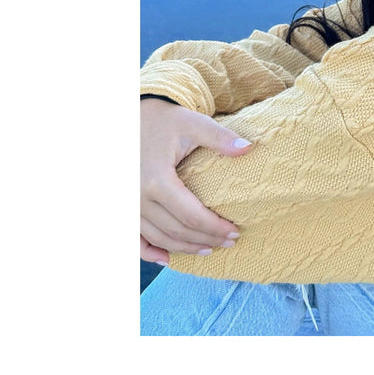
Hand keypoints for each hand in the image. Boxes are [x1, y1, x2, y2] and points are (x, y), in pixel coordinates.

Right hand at [140, 99, 253, 265]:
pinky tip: (168, 258)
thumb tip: (249, 148)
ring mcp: (128, 205)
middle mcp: (138, 197)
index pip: (191, 216)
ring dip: (184, 249)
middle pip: (176, 231)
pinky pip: (134, 238)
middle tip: (229, 241)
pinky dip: (149, 252)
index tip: (235, 231)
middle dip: (206, 240)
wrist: (134, 116)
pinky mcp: (124, 206)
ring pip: (158, 238)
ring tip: (209, 248)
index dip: (215, 228)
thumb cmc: (166, 121)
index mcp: (157, 180)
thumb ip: (220, 138)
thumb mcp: (193, 124)